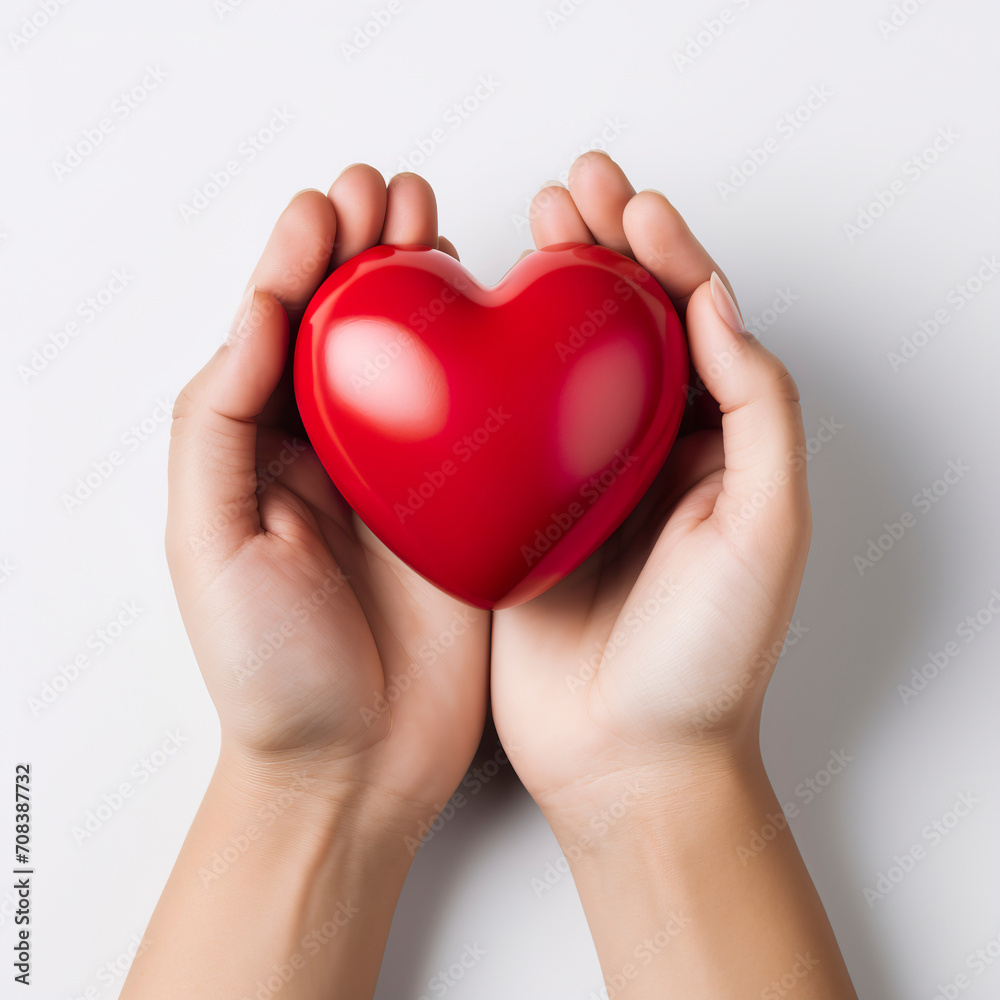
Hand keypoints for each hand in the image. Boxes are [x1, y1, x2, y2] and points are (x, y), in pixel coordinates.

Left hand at [125, 168, 489, 999]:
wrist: (357, 764)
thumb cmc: (274, 673)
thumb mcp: (207, 546)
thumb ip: (220, 427)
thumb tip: (259, 318)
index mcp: (266, 456)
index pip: (280, 331)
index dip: (300, 259)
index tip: (329, 208)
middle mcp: (338, 456)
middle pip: (351, 330)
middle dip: (364, 252)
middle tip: (388, 194)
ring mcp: (407, 480)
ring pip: (419, 360)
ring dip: (423, 286)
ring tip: (432, 223)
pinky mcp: (467, 512)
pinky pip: (481, 423)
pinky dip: (488, 363)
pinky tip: (497, 319)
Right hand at [490, 152, 855, 997]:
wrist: (629, 758)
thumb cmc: (706, 659)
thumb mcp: (767, 529)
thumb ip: (758, 411)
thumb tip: (717, 307)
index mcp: (708, 447)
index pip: (692, 322)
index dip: (665, 252)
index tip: (628, 207)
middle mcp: (640, 454)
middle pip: (620, 326)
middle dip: (601, 249)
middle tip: (571, 194)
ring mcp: (572, 481)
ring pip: (554, 363)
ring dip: (540, 293)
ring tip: (520, 232)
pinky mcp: (517, 515)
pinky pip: (498, 427)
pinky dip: (483, 372)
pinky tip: (461, 334)